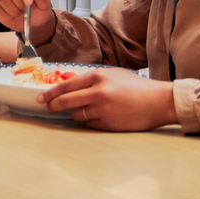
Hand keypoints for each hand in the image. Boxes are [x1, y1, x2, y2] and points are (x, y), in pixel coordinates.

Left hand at [40, 68, 177, 130]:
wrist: (158, 101)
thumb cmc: (136, 86)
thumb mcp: (112, 74)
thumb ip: (91, 79)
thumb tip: (69, 83)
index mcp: (97, 77)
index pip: (66, 86)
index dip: (50, 93)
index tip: (41, 97)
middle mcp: (98, 93)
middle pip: (66, 102)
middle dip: (53, 106)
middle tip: (47, 108)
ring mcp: (103, 110)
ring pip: (77, 114)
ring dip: (76, 113)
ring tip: (88, 109)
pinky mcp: (109, 124)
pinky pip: (90, 124)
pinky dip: (91, 121)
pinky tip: (101, 116)